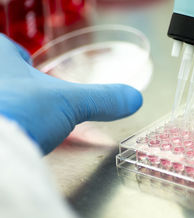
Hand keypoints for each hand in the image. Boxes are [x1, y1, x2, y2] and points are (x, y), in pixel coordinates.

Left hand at [0, 34, 142, 153]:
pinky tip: (23, 141)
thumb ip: (102, 99)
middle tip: (39, 103)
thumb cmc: (19, 109)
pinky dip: (16, 131)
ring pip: (9, 104)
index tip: (35, 69)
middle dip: (25, 91)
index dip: (24, 60)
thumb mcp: (70, 102)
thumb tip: (133, 98)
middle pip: (10, 80)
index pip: (11, 51)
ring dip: (21, 112)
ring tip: (32, 126)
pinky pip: (7, 125)